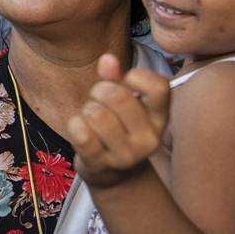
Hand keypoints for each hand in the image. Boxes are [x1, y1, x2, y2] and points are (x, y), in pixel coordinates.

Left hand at [68, 54, 170, 188]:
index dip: (136, 76)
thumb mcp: (122, 102)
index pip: (159, 87)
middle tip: (98, 99)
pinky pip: (80, 133)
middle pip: (118, 96)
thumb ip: (115, 78)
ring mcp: (126, 155)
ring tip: (91, 119)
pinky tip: (81, 131)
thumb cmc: (117, 128)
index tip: (126, 81)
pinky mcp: (101, 164)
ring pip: (96, 114)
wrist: (114, 175)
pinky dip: (75, 125)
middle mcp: (149, 138)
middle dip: (99, 91)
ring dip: (86, 110)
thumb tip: (107, 59)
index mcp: (160, 117)